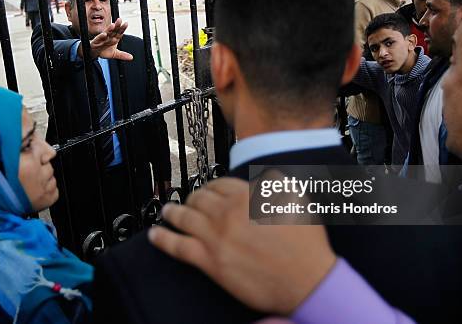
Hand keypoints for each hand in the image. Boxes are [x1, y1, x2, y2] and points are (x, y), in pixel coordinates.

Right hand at [80, 18, 132, 60]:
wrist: (93, 53)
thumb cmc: (104, 50)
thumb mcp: (114, 54)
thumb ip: (122, 55)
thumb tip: (131, 58)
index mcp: (113, 38)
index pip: (118, 33)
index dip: (122, 28)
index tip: (126, 23)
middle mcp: (108, 37)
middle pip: (113, 31)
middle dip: (116, 25)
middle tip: (120, 20)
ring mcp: (101, 39)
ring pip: (106, 33)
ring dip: (109, 29)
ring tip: (113, 25)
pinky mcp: (95, 42)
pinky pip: (98, 39)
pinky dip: (101, 36)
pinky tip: (104, 34)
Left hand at [148, 176, 336, 315]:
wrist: (307, 281)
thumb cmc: (307, 244)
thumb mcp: (297, 201)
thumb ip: (274, 186)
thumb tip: (262, 181)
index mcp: (247, 195)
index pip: (218, 185)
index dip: (210, 188)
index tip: (207, 192)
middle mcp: (227, 212)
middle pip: (198, 199)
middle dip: (191, 199)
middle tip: (187, 203)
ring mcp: (216, 236)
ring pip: (184, 218)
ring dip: (171, 212)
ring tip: (166, 212)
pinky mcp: (210, 261)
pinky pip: (177, 247)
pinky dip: (162, 239)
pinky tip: (154, 235)